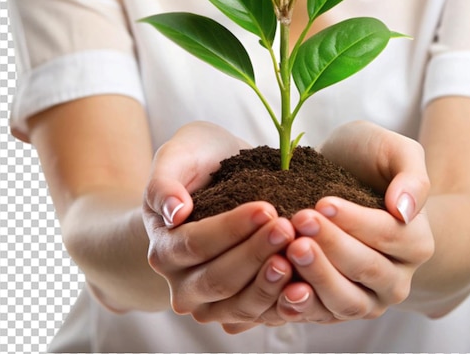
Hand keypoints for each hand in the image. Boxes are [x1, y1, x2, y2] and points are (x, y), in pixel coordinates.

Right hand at [142, 121, 295, 329]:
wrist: (219, 173)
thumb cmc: (197, 159)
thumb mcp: (177, 155)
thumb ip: (165, 182)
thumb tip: (174, 212)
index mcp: (164, 248)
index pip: (196, 245)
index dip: (231, 230)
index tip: (265, 209)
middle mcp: (183, 282)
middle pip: (219, 279)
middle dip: (255, 254)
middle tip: (287, 228)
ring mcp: (213, 301)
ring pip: (240, 304)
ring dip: (270, 282)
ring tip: (298, 254)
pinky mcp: (241, 306)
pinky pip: (260, 314)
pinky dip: (281, 303)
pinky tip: (304, 286)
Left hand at [272, 121, 434, 322]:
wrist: (341, 172)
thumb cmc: (369, 158)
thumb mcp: (394, 150)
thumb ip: (411, 176)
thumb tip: (405, 210)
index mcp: (417, 242)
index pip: (388, 235)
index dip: (355, 221)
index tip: (323, 203)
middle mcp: (396, 278)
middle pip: (366, 269)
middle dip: (331, 246)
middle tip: (299, 222)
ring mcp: (366, 298)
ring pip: (345, 300)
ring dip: (317, 276)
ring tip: (291, 249)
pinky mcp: (334, 307)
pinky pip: (319, 314)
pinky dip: (301, 305)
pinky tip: (282, 286)